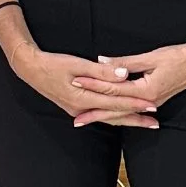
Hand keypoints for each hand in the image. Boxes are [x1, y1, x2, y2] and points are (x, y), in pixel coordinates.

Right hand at [10, 41, 161, 128]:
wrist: (31, 69)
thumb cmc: (53, 64)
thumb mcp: (77, 63)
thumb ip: (102, 71)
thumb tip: (123, 75)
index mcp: (83, 98)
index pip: (115, 102)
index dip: (135, 103)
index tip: (152, 105)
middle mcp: (81, 109)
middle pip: (114, 116)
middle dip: (135, 118)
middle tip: (155, 121)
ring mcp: (78, 110)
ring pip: (108, 118)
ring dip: (127, 120)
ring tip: (144, 122)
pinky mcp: (76, 108)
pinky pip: (100, 115)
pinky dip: (113, 116)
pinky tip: (121, 118)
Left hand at [69, 30, 185, 125]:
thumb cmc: (178, 56)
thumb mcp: (151, 57)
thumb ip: (125, 63)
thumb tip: (102, 61)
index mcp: (146, 90)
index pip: (114, 90)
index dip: (93, 85)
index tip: (75, 82)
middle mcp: (149, 101)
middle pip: (116, 110)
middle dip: (95, 114)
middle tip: (76, 119)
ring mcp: (152, 102)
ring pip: (124, 112)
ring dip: (105, 116)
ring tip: (87, 121)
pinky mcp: (154, 100)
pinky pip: (132, 109)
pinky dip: (119, 113)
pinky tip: (109, 115)